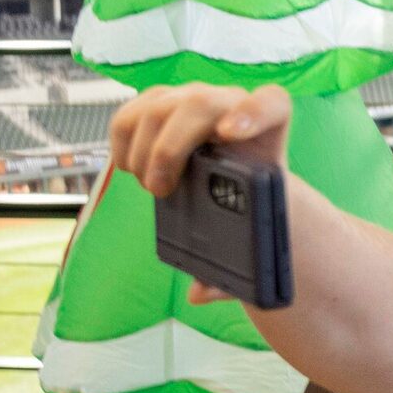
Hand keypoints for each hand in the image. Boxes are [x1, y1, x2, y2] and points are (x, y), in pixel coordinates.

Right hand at [107, 85, 296, 304]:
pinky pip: (131, 112)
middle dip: (171, 147)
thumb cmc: (247, 210)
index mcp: (269, 131)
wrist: (233, 182)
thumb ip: (234, 272)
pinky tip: (129, 169)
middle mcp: (230, 105)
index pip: (271, 103)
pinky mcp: (159, 104)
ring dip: (144, 150)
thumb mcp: (251, 238)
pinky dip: (121, 141)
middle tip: (161, 190)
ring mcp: (192, 100)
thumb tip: (200, 292)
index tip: (228, 134)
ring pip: (160, 105)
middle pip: (200, 103)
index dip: (251, 112)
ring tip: (150, 188)